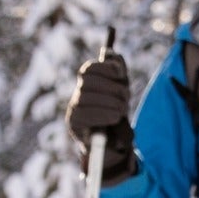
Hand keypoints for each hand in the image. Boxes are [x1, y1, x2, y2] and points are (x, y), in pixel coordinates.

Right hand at [66, 54, 135, 181]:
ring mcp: (73, 110)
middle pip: (87, 82)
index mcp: (86, 83)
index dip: (105, 69)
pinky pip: (85, 116)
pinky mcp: (74, 125)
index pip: (89, 69)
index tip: (121, 75)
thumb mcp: (121, 89)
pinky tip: (114, 118)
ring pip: (86, 98)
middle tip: (126, 97)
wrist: (113, 144)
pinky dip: (102, 115)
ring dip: (109, 103)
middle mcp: (77, 94)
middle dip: (111, 88)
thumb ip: (118, 69)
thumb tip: (111, 53)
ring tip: (121, 111)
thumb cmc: (116, 112)